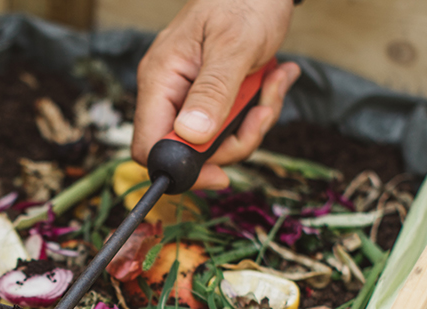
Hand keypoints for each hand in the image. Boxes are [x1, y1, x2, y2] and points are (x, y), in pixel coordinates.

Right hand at [132, 0, 301, 189]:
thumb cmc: (244, 1)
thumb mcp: (233, 47)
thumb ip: (212, 92)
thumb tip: (191, 136)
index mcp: (161, 79)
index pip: (149, 145)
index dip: (180, 167)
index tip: (220, 174)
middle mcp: (171, 91)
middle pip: (189, 150)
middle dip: (234, 140)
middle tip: (262, 112)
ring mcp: (192, 94)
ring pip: (217, 140)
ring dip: (254, 121)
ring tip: (275, 84)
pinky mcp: (214, 95)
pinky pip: (233, 122)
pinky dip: (260, 106)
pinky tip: (277, 77)